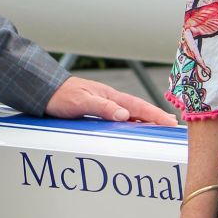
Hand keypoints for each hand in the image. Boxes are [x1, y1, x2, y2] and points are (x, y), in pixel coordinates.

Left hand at [44, 76, 175, 124]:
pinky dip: (132, 120)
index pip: (137, 105)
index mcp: (109, 95)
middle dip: (155, 116)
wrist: (44, 91)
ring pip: (130, 111)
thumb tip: (126, 114)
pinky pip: (121, 115)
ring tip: (159, 126)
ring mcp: (104, 103)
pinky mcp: (98, 109)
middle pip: (138, 108)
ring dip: (145, 118)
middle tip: (173, 125)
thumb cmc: (61, 96)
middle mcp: (109, 99)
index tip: (170, 121)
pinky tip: (134, 126)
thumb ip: (102, 107)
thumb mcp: (81, 101)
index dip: (154, 114)